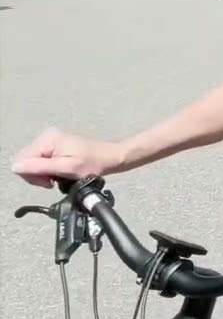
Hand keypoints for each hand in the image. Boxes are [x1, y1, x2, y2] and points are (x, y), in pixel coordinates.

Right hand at [10, 129, 124, 188]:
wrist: (112, 157)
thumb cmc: (93, 163)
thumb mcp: (66, 168)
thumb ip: (40, 167)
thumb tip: (15, 167)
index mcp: (47, 139)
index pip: (23, 160)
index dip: (32, 175)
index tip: (49, 182)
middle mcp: (46, 136)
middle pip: (27, 160)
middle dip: (37, 174)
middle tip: (54, 181)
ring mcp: (51, 140)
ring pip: (34, 162)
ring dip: (44, 173)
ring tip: (60, 176)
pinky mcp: (56, 145)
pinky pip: (43, 160)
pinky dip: (49, 169)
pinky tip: (60, 172)